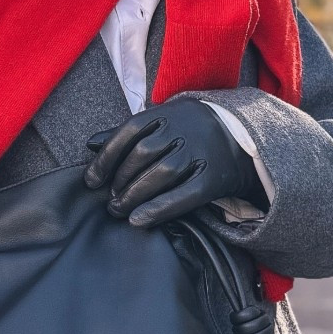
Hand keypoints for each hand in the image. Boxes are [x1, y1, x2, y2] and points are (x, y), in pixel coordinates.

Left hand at [84, 99, 261, 226]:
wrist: (242, 135)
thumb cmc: (190, 130)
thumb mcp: (162, 121)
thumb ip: (127, 133)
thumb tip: (89, 144)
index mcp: (166, 113)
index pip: (128, 132)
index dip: (106, 158)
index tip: (91, 181)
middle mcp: (183, 130)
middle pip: (142, 155)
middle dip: (120, 180)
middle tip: (110, 200)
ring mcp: (200, 152)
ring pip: (161, 174)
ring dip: (135, 196)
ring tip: (120, 210)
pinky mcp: (214, 177)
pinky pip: (184, 196)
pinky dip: (159, 209)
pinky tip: (139, 220)